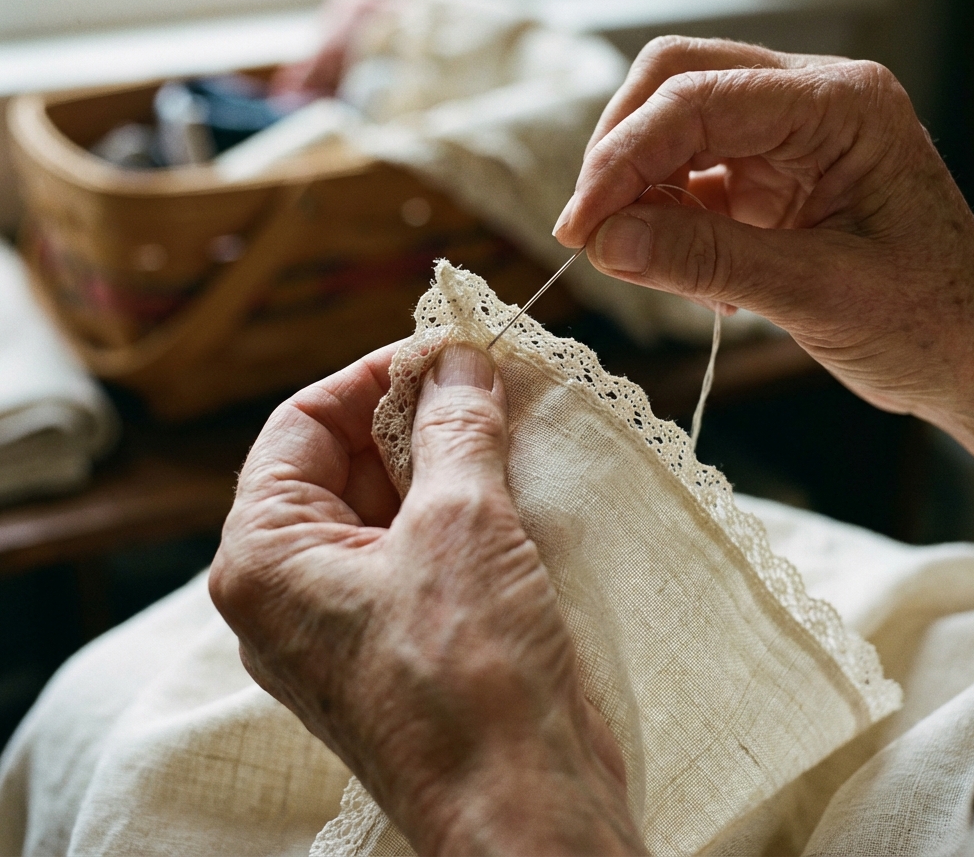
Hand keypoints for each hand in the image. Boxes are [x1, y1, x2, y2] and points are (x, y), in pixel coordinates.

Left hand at [210, 343, 644, 855]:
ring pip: (386, 503)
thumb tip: (458, 360)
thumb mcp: (461, 523)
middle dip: (413, 413)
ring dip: (444, 455)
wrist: (525, 808)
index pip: (302, 424)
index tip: (443, 349)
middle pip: (343, 461)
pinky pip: (416, 546)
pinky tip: (512, 474)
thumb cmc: (470, 674)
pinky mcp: (398, 638)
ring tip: (507, 414)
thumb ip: (452, 426)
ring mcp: (345, 617)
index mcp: (264, 557)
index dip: (373, 375)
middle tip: (485, 377)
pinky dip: (459, 503)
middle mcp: (290, 587)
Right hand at [553, 36, 973, 500]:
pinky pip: (687, 172)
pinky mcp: (767, 174)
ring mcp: (786, 134)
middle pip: (676, 81)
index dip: (623, 159)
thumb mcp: (817, 294)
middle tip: (590, 232)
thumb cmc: (926, 321)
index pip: (699, 99)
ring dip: (637, 186)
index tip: (580, 227)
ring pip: (672, 120)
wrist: (969, 353)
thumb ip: (707, 260)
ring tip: (640, 258)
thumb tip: (607, 241)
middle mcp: (811, 101)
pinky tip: (683, 271)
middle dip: (620, 153)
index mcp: (841, 106)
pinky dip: (663, 216)